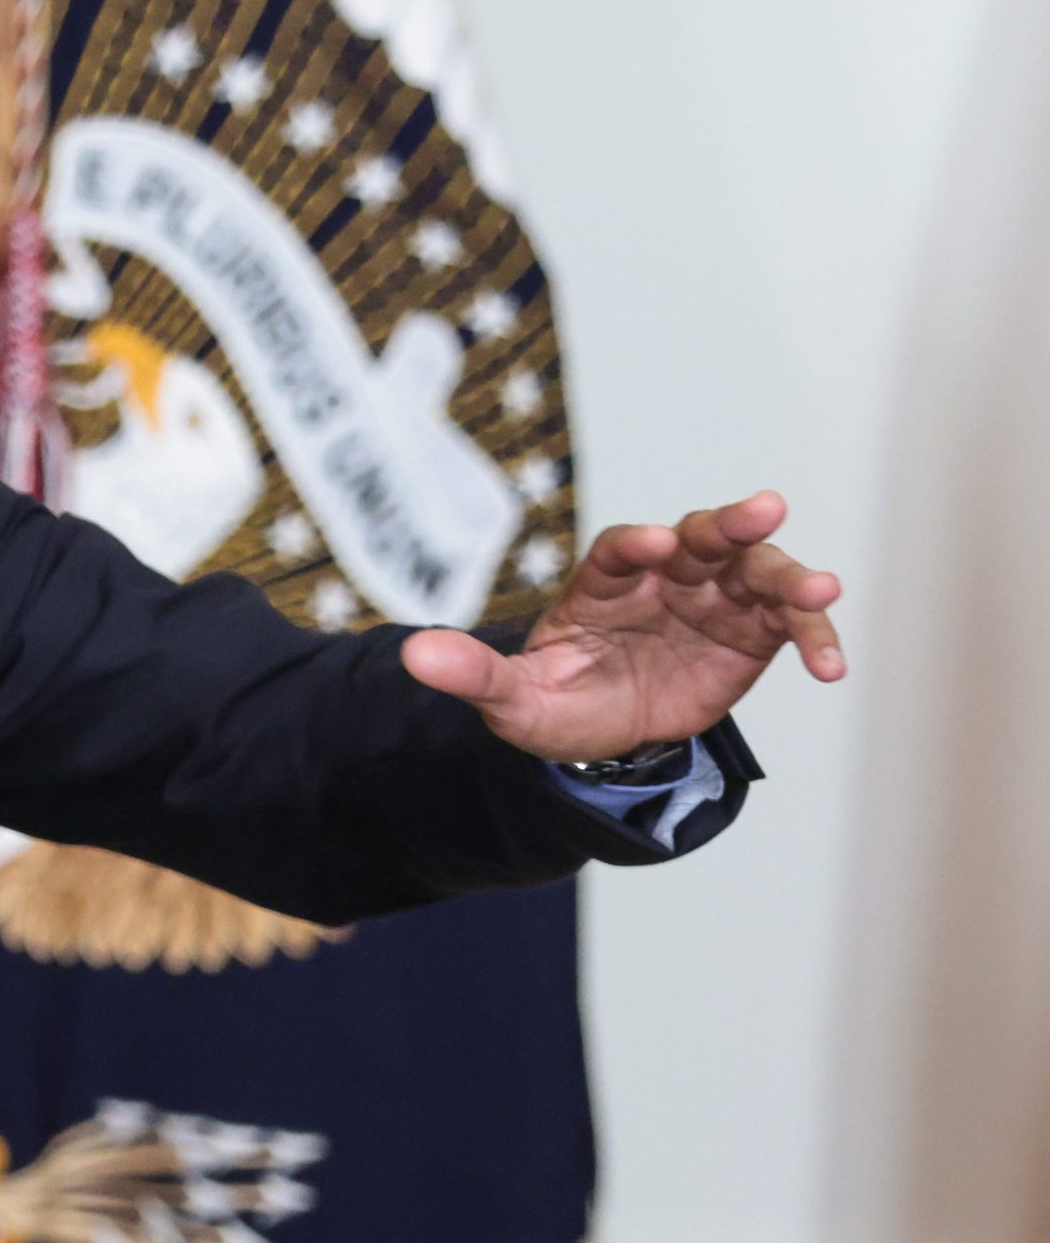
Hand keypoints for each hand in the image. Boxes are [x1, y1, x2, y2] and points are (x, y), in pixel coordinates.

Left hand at [400, 491, 842, 761]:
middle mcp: (662, 577)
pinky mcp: (750, 635)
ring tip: (822, 590)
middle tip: (765, 507)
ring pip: (754, 572)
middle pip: (698, 538)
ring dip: (789, 576)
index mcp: (601, 583)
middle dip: (729, 523)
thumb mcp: (510, 697)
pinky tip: (832, 666)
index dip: (633, 545)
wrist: (599, 735)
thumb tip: (410, 657)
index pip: (616, 551)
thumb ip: (471, 674)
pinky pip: (788, 628)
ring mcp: (710, 601)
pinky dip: (814, 637)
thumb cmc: (554, 700)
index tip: (649, 544)